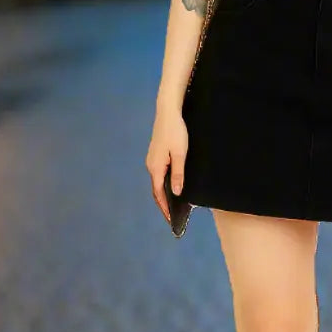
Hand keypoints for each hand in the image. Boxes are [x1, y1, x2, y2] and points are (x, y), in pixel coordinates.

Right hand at [145, 109, 188, 224]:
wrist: (168, 111)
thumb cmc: (176, 131)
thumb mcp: (181, 154)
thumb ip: (178, 174)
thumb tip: (176, 193)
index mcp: (156, 167)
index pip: (158, 193)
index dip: (165, 207)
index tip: (171, 219)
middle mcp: (151, 165)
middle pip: (156, 189)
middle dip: (164, 204)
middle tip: (173, 217)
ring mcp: (152, 159)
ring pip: (157, 181)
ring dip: (164, 194)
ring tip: (175, 205)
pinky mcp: (156, 154)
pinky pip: (159, 174)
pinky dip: (164, 184)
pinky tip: (172, 186)